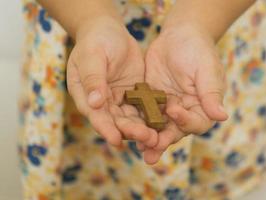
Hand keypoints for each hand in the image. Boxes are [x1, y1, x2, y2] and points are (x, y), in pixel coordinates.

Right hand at [67, 17, 157, 148]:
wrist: (109, 30)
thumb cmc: (96, 40)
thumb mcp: (92, 56)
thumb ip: (93, 78)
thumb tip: (94, 103)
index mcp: (85, 95)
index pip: (96, 116)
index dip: (106, 129)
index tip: (116, 140)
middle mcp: (101, 102)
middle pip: (116, 121)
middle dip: (130, 131)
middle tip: (147, 139)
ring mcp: (118, 100)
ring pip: (130, 118)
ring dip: (142, 128)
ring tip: (157, 137)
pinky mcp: (133, 95)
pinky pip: (142, 108)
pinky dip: (150, 115)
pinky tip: (163, 122)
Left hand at [140, 24, 227, 163]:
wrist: (180, 35)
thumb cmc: (198, 50)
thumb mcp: (206, 69)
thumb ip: (211, 93)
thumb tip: (222, 117)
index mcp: (202, 107)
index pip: (195, 122)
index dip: (185, 120)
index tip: (173, 111)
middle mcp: (184, 111)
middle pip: (174, 131)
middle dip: (162, 141)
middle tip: (151, 153)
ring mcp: (166, 107)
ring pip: (158, 127)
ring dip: (148, 138)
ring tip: (139, 148)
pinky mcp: (151, 100)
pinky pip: (144, 114)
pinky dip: (137, 122)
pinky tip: (126, 129)